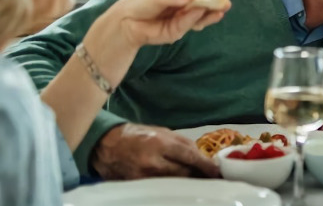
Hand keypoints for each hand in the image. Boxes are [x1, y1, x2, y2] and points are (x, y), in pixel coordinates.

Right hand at [91, 123, 219, 179]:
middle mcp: (151, 162)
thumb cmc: (138, 135)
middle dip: (196, 176)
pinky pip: (159, 189)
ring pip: (172, 184)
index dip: (205, 166)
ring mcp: (142, 177)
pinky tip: (177, 187)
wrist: (106, 145)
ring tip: (195, 182)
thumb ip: (183, 144)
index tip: (217, 172)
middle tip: (208, 178)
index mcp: (159, 143)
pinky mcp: (135, 187)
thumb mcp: (162, 132)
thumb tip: (202, 158)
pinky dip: (170, 188)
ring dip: (185, 183)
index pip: (188, 156)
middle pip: (182, 173)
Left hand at [106, 0, 229, 48]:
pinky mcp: (175, 32)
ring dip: (210, 13)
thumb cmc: (138, 4)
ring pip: (198, 16)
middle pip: (201, 4)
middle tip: (227, 1)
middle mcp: (181, 6)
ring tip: (221, 9)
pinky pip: (188, 25)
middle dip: (214, 3)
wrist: (123, 24)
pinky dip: (195, 19)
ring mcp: (179, 20)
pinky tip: (204, 14)